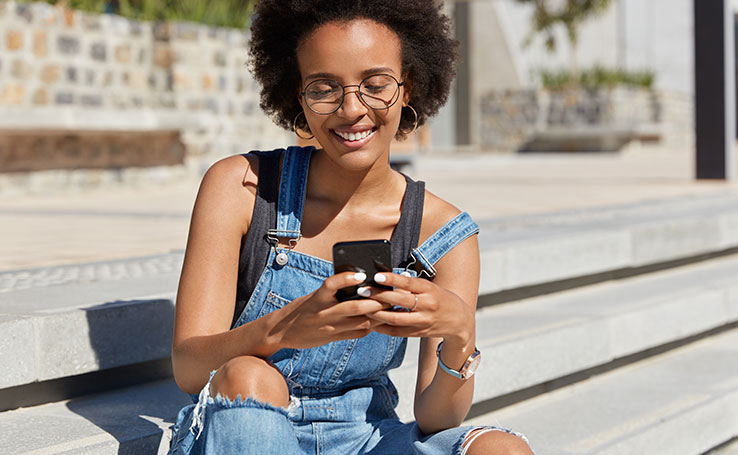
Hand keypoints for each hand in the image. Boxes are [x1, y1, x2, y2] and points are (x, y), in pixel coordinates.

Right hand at [267, 271, 389, 349]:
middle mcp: (324, 313)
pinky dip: (369, 327)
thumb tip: (358, 280)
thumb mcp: (312, 296)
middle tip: (388, 295)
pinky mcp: (333, 337)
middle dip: (374, 302)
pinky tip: (377, 321)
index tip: (361, 274)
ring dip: (377, 315)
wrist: (282, 331)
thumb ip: (332, 291)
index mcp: (317, 298)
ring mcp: (330, 327)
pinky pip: (357, 334)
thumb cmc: (301, 308)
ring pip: (360, 322)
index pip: (332, 284)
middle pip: (354, 307)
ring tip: (388, 308)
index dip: (347, 279)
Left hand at [361, 272, 474, 344]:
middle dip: (379, 296)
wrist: (460, 322)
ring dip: (377, 313)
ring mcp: (423, 321)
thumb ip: (411, 284)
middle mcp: (428, 305)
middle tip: (362, 290)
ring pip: (397, 319)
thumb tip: (388, 276)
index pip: (409, 283)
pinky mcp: (419, 333)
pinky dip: (383, 328)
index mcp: (430, 290)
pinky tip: (371, 322)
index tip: (377, 276)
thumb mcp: (430, 287)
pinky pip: (398, 332)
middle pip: (400, 301)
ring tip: (362, 306)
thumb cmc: (441, 299)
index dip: (393, 279)